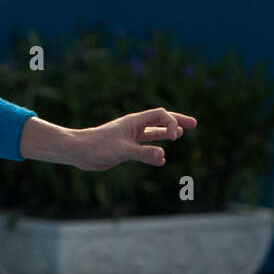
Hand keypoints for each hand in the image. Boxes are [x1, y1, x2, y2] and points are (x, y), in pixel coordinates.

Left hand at [71, 107, 197, 171]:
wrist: (79, 152)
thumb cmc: (97, 146)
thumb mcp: (122, 151)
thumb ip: (143, 153)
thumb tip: (163, 156)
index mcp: (133, 122)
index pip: (160, 115)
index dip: (173, 122)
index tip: (176, 137)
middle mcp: (133, 127)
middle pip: (160, 120)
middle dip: (176, 121)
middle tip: (194, 124)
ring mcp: (130, 137)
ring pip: (153, 133)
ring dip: (167, 133)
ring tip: (180, 134)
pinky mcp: (125, 148)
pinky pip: (145, 147)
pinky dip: (155, 150)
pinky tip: (161, 158)